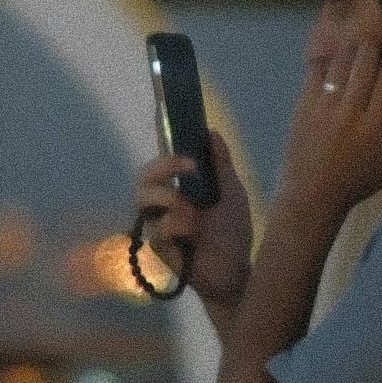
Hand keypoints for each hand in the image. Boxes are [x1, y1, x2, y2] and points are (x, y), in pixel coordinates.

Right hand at [131, 128, 250, 305]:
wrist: (238, 271)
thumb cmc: (232, 233)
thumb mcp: (231, 193)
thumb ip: (221, 165)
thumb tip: (211, 132)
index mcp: (181, 187)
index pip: (163, 159)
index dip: (159, 136)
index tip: (163, 111)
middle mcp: (165, 203)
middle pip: (144, 175)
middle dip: (163, 164)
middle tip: (190, 164)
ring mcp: (159, 225)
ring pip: (142, 198)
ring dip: (168, 197)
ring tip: (191, 209)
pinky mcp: (160, 248)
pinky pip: (157, 229)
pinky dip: (176, 225)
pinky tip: (192, 232)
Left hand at [272, 18, 381, 233]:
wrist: (312, 194)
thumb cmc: (357, 180)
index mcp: (375, 124)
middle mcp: (350, 111)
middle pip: (364, 67)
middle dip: (371, 49)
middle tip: (374, 40)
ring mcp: (324, 107)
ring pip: (340, 67)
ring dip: (349, 50)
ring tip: (354, 42)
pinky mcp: (303, 108)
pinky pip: (314, 76)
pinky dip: (323, 62)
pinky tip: (328, 57)